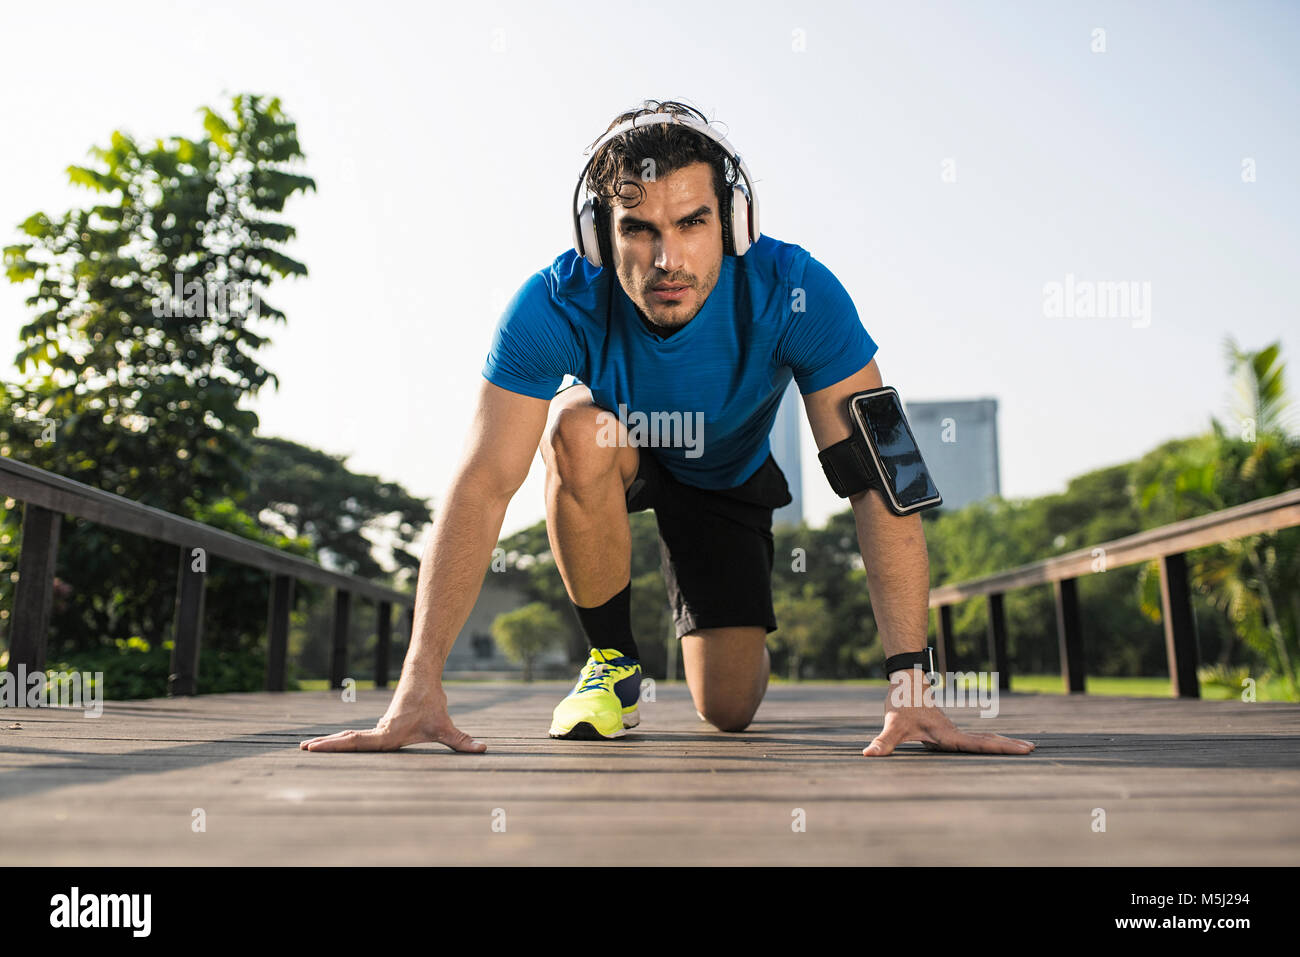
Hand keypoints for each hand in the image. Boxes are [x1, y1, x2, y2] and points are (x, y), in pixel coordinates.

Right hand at [299, 679, 485, 753]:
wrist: (423, 674)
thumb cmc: (432, 702)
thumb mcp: (446, 726)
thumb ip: (462, 740)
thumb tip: (482, 750)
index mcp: (387, 734)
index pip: (357, 743)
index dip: (336, 746)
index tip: (315, 746)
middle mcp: (379, 731)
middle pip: (348, 739)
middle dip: (326, 745)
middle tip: (303, 748)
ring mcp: (379, 727)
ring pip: (351, 736)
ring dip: (332, 741)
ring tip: (309, 747)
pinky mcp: (383, 725)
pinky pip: (359, 734)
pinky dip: (344, 739)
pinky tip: (336, 742)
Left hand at [862, 668, 1034, 756]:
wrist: (906, 680)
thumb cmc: (901, 703)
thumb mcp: (891, 724)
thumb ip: (882, 742)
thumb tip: (869, 755)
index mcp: (946, 734)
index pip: (977, 744)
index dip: (998, 747)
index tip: (1021, 748)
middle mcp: (953, 733)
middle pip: (986, 740)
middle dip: (1008, 746)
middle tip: (1034, 749)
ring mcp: (953, 731)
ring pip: (982, 737)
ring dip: (1002, 743)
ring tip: (1027, 748)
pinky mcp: (948, 731)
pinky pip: (974, 738)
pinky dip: (991, 741)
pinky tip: (998, 745)